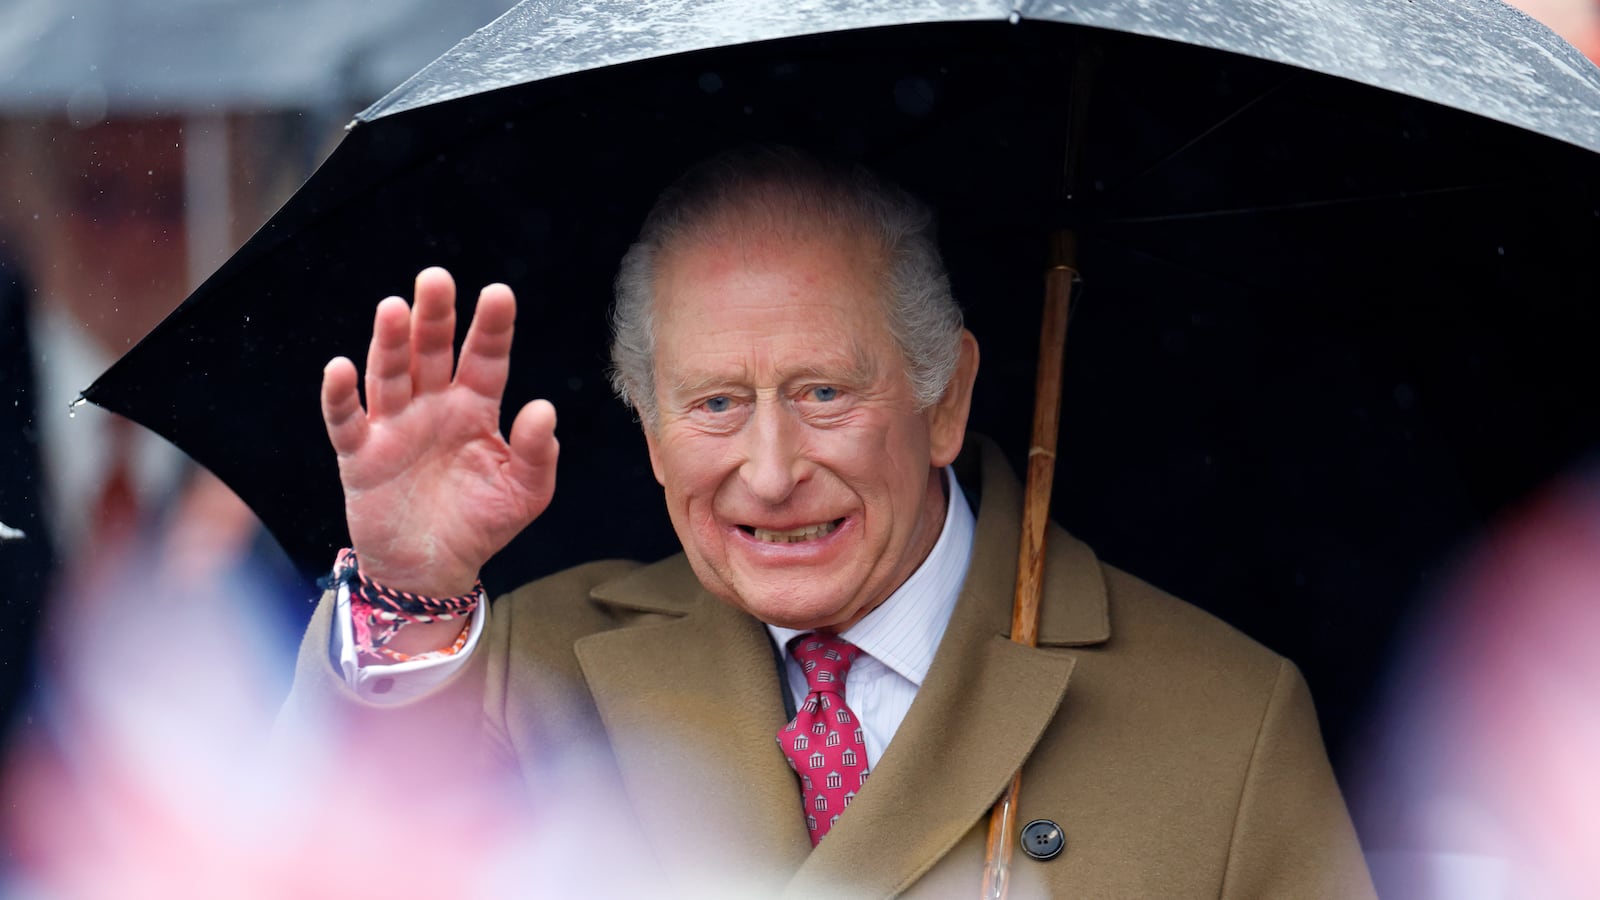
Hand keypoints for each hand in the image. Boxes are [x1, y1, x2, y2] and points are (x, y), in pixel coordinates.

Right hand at [319, 268, 557, 597]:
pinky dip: (340, 396)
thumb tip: (545, 409)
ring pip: (390, 375)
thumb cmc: (480, 524)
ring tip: (393, 308)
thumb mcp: (524, 493)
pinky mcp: (360, 455)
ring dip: (389, 343)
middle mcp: (433, 407)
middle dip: (433, 316)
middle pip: (431, 352)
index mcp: (475, 408)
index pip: (485, 358)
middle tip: (436, 279)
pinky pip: (346, 420)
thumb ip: (537, 453)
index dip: (491, 327)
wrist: (432, 569)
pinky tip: (340, 368)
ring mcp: (394, 427)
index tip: (499, 294)